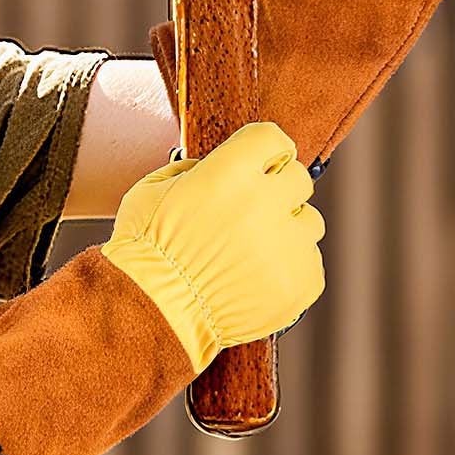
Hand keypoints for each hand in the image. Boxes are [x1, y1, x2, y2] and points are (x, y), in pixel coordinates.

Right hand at [101, 122, 325, 373]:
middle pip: (299, 179)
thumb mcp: (152, 191)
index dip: (265, 152)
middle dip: (277, 192)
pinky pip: (309, 264)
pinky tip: (255, 279)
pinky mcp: (299, 282)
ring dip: (287, 231)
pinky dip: (287, 270)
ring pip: (309, 222)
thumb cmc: (145, 255)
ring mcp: (287, 244)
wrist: (153, 315)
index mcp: (230, 172)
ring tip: (251, 252)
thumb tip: (215, 168)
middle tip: (251, 213)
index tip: (262, 163)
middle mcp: (266, 202)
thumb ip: (192, 170)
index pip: (272, 139)